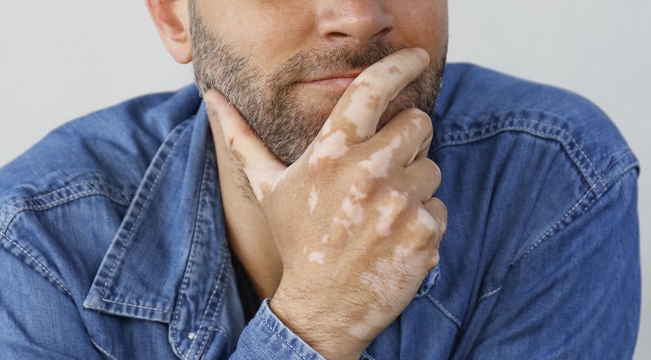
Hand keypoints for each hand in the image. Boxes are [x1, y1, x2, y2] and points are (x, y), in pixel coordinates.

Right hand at [205, 47, 445, 359]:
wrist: (322, 309)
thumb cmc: (297, 242)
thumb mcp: (269, 187)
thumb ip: (242, 138)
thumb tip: (211, 99)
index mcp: (331, 153)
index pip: (373, 89)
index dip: (399, 65)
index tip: (416, 58)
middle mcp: (367, 171)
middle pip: (418, 123)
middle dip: (406, 142)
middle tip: (381, 174)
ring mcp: (398, 203)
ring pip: (431, 167)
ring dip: (413, 187)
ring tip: (381, 214)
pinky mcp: (424, 232)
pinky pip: (439, 207)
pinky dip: (422, 222)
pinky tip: (393, 239)